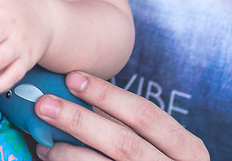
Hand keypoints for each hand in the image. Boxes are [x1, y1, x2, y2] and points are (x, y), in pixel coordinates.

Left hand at [34, 72, 208, 160]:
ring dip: (68, 151)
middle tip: (44, 104)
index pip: (146, 115)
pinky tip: (51, 158)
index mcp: (188, 150)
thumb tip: (80, 90)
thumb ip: (130, 123)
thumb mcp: (161, 146)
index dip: (108, 95)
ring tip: (43, 139)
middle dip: (79, 120)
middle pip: (123, 142)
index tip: (73, 79)